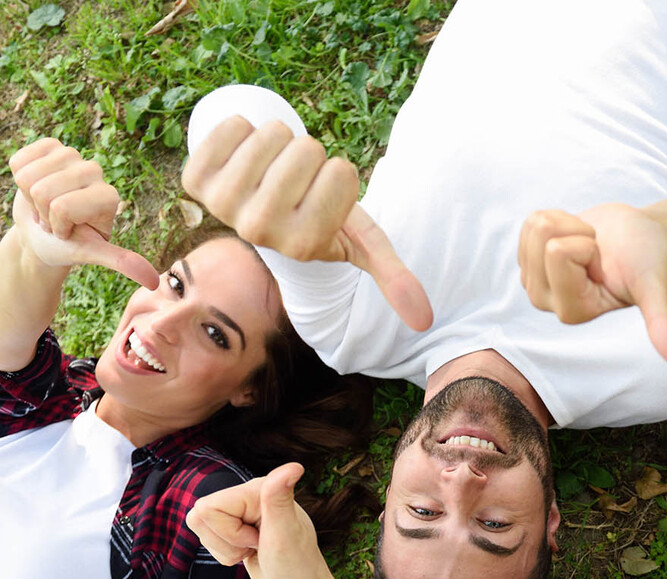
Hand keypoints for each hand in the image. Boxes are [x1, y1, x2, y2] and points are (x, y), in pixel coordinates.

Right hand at [8, 139, 157, 287]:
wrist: (43, 234)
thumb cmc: (68, 246)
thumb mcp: (93, 253)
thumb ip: (121, 262)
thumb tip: (154, 282)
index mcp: (109, 196)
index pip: (62, 207)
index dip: (57, 224)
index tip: (68, 232)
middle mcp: (95, 172)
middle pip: (44, 191)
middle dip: (43, 212)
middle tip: (55, 220)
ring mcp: (72, 156)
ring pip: (29, 176)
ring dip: (31, 197)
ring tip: (46, 206)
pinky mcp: (49, 146)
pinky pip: (19, 161)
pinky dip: (19, 179)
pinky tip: (35, 187)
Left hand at [182, 117, 431, 331]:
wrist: (262, 215)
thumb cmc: (319, 222)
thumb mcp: (360, 246)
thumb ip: (393, 278)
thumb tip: (425, 320)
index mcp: (303, 245)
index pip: (342, 172)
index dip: (339, 176)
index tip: (324, 198)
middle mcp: (260, 231)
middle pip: (306, 148)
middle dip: (308, 155)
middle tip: (296, 180)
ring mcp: (223, 205)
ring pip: (271, 132)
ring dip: (278, 140)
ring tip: (271, 168)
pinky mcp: (195, 178)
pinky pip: (230, 124)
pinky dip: (241, 128)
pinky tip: (242, 155)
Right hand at [187, 463, 335, 578]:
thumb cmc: (297, 568)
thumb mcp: (286, 534)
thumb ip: (279, 499)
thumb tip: (294, 467)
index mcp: (258, 487)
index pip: (208, 507)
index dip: (230, 532)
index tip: (261, 538)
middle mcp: (248, 494)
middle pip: (200, 516)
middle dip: (227, 541)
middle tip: (258, 545)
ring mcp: (240, 512)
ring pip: (201, 528)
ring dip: (226, 549)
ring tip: (255, 549)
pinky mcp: (234, 528)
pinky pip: (208, 540)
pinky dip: (226, 555)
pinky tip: (250, 554)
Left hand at [518, 203, 666, 365]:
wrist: (639, 238)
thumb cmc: (648, 259)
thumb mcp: (654, 290)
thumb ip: (661, 326)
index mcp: (572, 312)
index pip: (558, 251)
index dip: (586, 246)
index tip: (604, 264)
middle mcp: (548, 304)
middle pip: (543, 239)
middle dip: (575, 232)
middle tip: (597, 253)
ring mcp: (535, 281)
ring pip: (535, 228)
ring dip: (568, 225)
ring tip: (590, 245)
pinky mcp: (529, 260)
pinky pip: (530, 222)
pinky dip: (559, 218)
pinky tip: (577, 238)